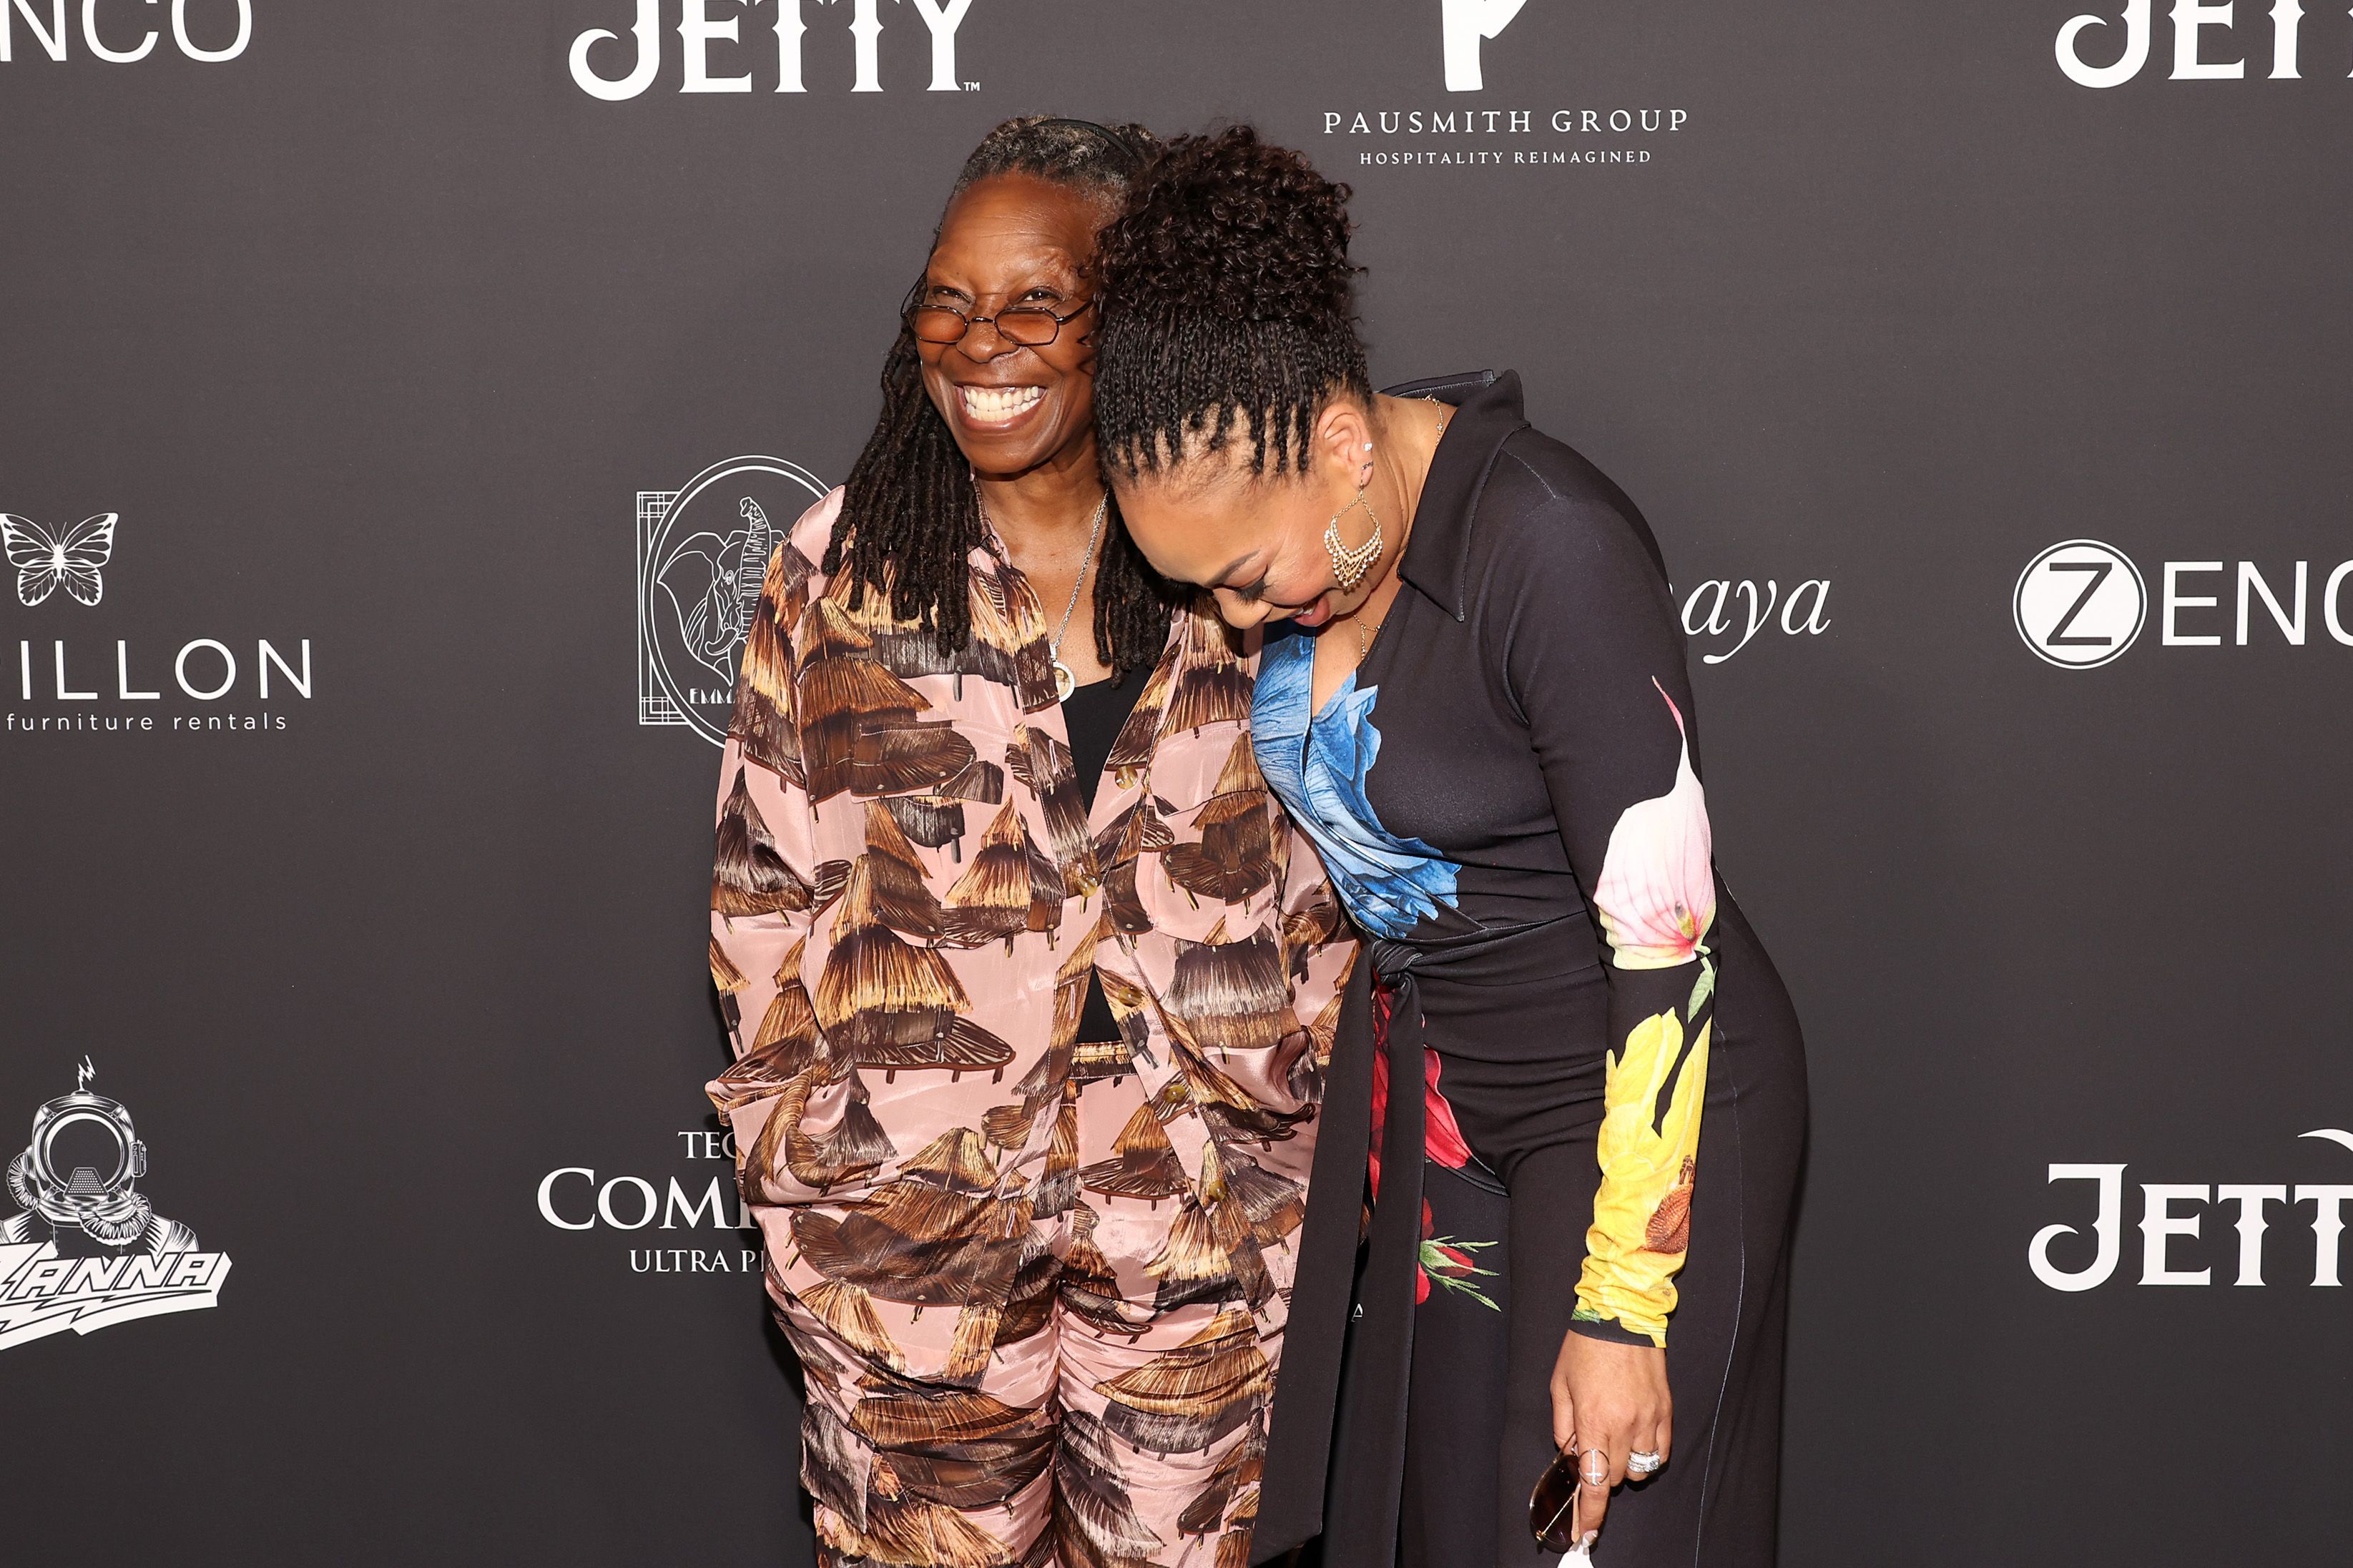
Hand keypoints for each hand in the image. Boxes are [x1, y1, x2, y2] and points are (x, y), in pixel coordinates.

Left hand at [1549, 1328, 1671, 1544]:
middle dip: (1601, 1474)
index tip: (1588, 1531)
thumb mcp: (1559, 1386)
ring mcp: (1649, 1419)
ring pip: (1640, 1469)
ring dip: (1624, 1464)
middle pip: (1617, 1478)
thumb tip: (1569, 1455)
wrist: (1621, 1315)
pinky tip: (1634, 1436)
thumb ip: (1563, 1426)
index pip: (1595, 1482)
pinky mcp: (1666, 1411)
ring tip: (1613, 1439)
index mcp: (1593, 1421)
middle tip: (1592, 1452)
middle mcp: (1624, 1425)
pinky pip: (1660, 1451)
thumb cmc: (1585, 1348)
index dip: (1591, 1513)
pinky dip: (1647, 1453)